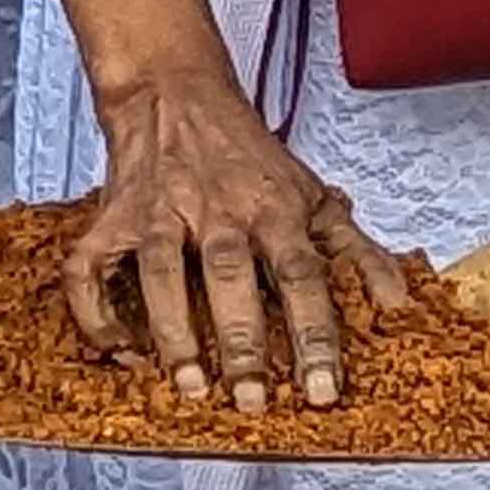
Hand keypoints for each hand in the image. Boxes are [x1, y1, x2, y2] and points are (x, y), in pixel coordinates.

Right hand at [70, 65, 405, 408]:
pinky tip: (118, 349)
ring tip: (190, 384)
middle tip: (254, 398)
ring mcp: (158, 210)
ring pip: (160, 268)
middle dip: (241, 339)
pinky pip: (90, 265)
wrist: (172, 91)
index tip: (322, 388)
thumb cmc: (245, 154)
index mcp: (272, 207)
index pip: (301, 273)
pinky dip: (94, 311)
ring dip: (172, 328)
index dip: (315, 332)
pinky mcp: (113, 216)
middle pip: (229, 272)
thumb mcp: (311, 193)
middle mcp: (215, 208)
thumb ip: (355, 250)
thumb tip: (399, 306)